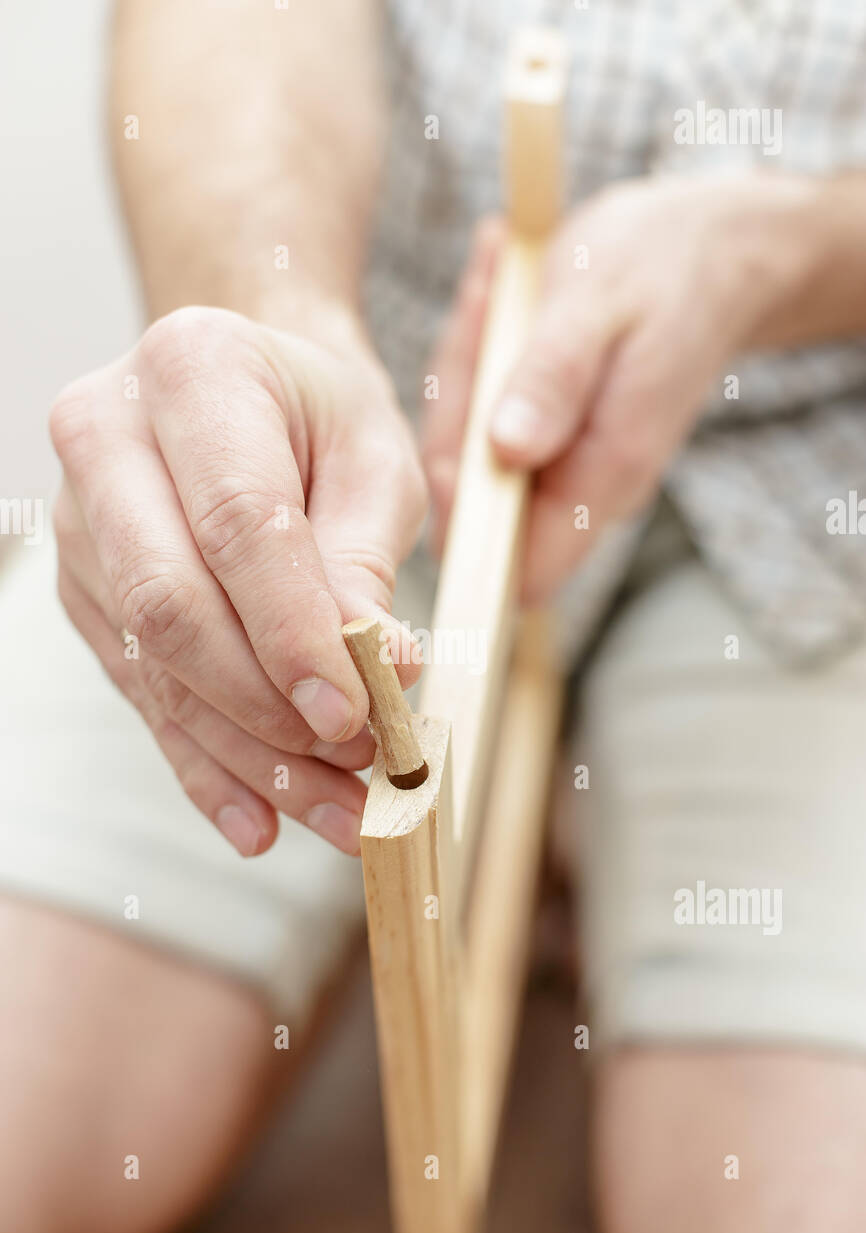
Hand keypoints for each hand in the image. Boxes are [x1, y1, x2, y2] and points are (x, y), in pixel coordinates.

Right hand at [50, 305, 425, 855]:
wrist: (249, 396)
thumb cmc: (322, 417)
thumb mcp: (375, 460)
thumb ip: (366, 561)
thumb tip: (381, 670)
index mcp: (190, 370)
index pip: (234, 523)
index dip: (293, 632)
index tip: (356, 714)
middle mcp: (106, 439)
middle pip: (169, 602)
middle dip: (265, 705)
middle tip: (356, 766)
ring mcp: (79, 523)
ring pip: (155, 665)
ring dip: (250, 757)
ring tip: (339, 816)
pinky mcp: (85, 593)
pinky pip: (143, 695)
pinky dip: (206, 766)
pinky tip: (259, 823)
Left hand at [423, 174, 806, 597]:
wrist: (716, 255)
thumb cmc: (659, 267)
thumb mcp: (598, 301)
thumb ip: (553, 379)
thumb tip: (506, 452)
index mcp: (608, 471)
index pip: (520, 566)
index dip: (464, 521)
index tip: (451, 423)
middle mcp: (590, 490)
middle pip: (476, 506)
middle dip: (454, 416)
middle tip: (482, 309)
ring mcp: (572, 470)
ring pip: (473, 459)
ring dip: (464, 375)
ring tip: (496, 286)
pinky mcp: (554, 442)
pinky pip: (485, 423)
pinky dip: (478, 362)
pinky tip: (500, 292)